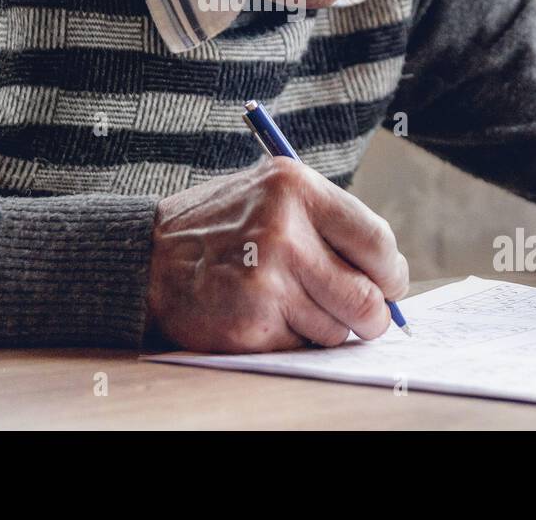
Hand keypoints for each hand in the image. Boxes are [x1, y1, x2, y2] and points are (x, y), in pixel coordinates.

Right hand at [144, 156, 408, 351]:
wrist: (144, 257)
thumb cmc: (220, 228)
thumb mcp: (270, 194)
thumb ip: (326, 223)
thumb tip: (389, 276)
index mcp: (295, 188)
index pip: (377, 241)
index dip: (390, 272)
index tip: (388, 284)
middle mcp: (284, 231)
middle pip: (367, 298)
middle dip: (371, 316)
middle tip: (362, 316)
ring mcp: (267, 280)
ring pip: (337, 329)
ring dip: (322, 327)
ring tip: (287, 303)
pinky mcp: (251, 322)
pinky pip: (301, 348)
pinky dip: (290, 341)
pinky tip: (262, 316)